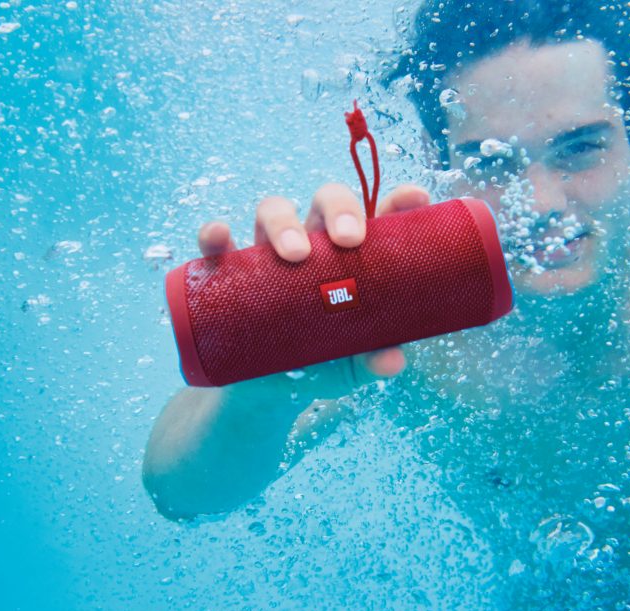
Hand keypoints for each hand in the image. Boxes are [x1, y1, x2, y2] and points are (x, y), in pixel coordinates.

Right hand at [196, 182, 430, 380]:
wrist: (266, 391)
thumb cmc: (321, 362)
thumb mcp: (351, 364)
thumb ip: (373, 359)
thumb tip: (392, 360)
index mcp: (352, 257)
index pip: (379, 217)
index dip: (397, 202)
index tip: (414, 198)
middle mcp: (314, 244)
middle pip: (326, 201)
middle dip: (340, 209)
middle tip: (350, 240)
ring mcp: (269, 254)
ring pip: (274, 211)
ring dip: (284, 223)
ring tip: (295, 254)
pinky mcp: (229, 272)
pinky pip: (217, 244)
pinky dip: (215, 235)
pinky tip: (219, 238)